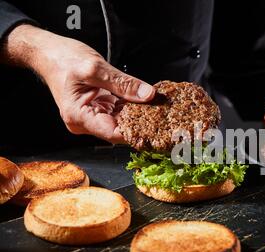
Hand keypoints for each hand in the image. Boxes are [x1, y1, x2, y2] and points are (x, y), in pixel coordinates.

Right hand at [1, 24, 154, 143]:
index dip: (136, 133)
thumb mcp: (94, 68)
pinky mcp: (99, 108)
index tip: (156, 128)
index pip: (113, 134)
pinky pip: (120, 111)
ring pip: (122, 120)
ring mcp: (92, 116)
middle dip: (141, 123)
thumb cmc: (63, 59)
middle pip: (119, 129)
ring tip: (159, 108)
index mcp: (79, 117)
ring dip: (139, 114)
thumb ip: (122, 83)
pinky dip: (132, 106)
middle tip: (163, 116)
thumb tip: (148, 95)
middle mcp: (85, 122)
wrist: (49, 53)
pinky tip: (147, 102)